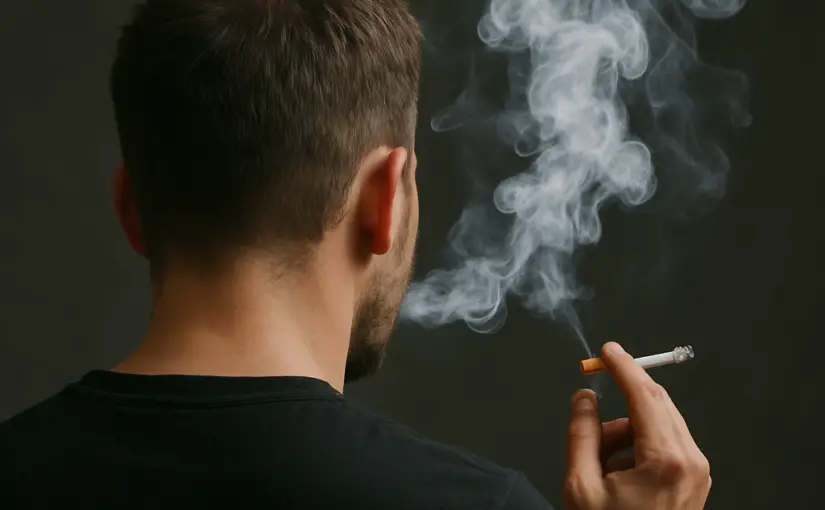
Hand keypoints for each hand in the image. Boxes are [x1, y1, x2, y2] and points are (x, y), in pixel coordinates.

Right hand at [563, 342, 710, 509]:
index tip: (608, 349)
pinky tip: (618, 470)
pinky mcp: (694, 479)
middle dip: (621, 400)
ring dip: (627, 428)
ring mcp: (696, 471)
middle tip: (592, 405)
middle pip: (655, 403)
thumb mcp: (582, 485)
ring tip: (601, 460)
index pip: (644, 394)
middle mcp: (690, 461)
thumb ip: (581, 433)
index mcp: (664, 459)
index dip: (623, 366)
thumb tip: (584, 398)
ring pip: (659, 422)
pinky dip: (639, 443)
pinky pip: (666, 442)